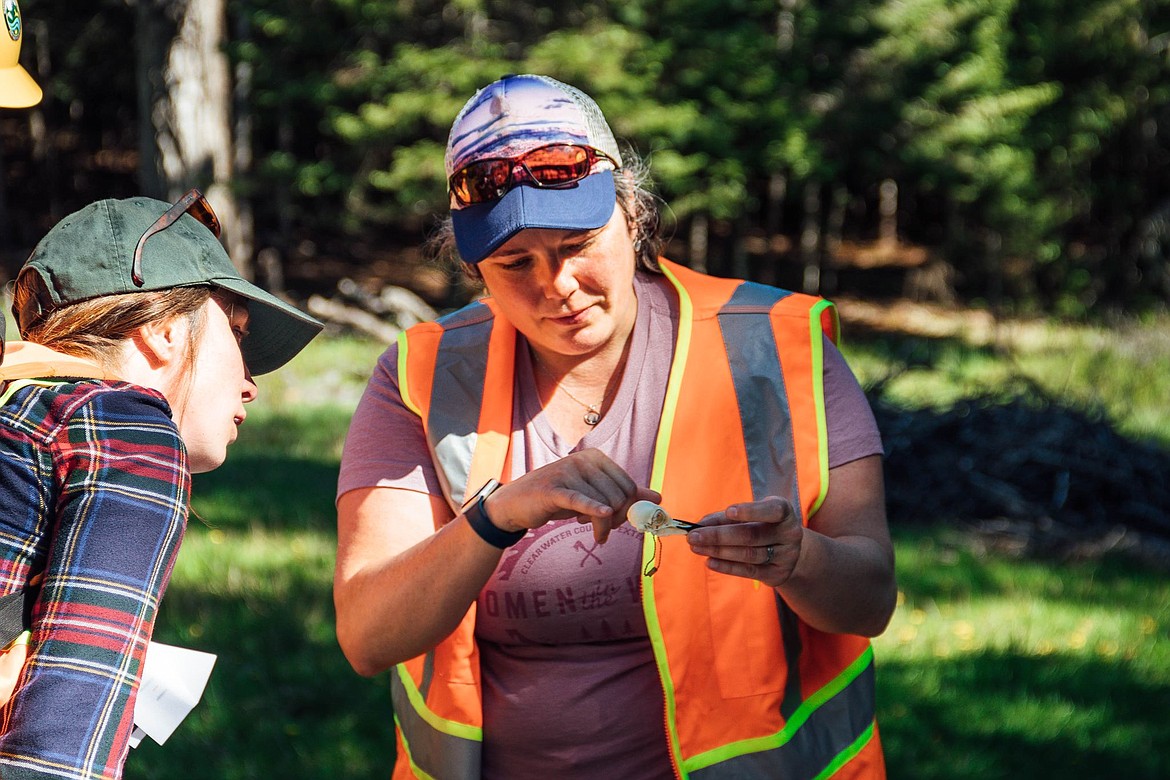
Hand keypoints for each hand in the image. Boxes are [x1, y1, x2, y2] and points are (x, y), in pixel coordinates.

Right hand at [484, 449, 659, 543]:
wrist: (518, 503)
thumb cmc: (559, 497)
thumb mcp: (593, 494)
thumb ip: (625, 494)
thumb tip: (658, 498)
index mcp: (596, 457)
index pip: (628, 486)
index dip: (629, 508)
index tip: (617, 521)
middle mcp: (583, 460)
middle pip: (618, 497)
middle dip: (617, 520)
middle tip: (603, 531)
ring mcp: (567, 472)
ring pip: (602, 506)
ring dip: (601, 528)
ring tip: (591, 530)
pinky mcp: (553, 490)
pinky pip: (581, 501)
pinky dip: (594, 511)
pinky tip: (602, 523)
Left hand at [685, 496, 803, 586]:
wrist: (787, 549)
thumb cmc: (763, 524)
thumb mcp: (752, 514)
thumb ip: (727, 517)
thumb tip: (700, 524)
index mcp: (785, 512)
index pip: (773, 510)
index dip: (751, 511)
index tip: (729, 511)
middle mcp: (790, 534)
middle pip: (751, 535)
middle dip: (719, 535)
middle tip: (693, 535)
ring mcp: (786, 556)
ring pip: (748, 554)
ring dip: (718, 551)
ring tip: (696, 547)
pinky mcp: (777, 574)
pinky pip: (749, 571)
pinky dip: (726, 566)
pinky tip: (709, 561)